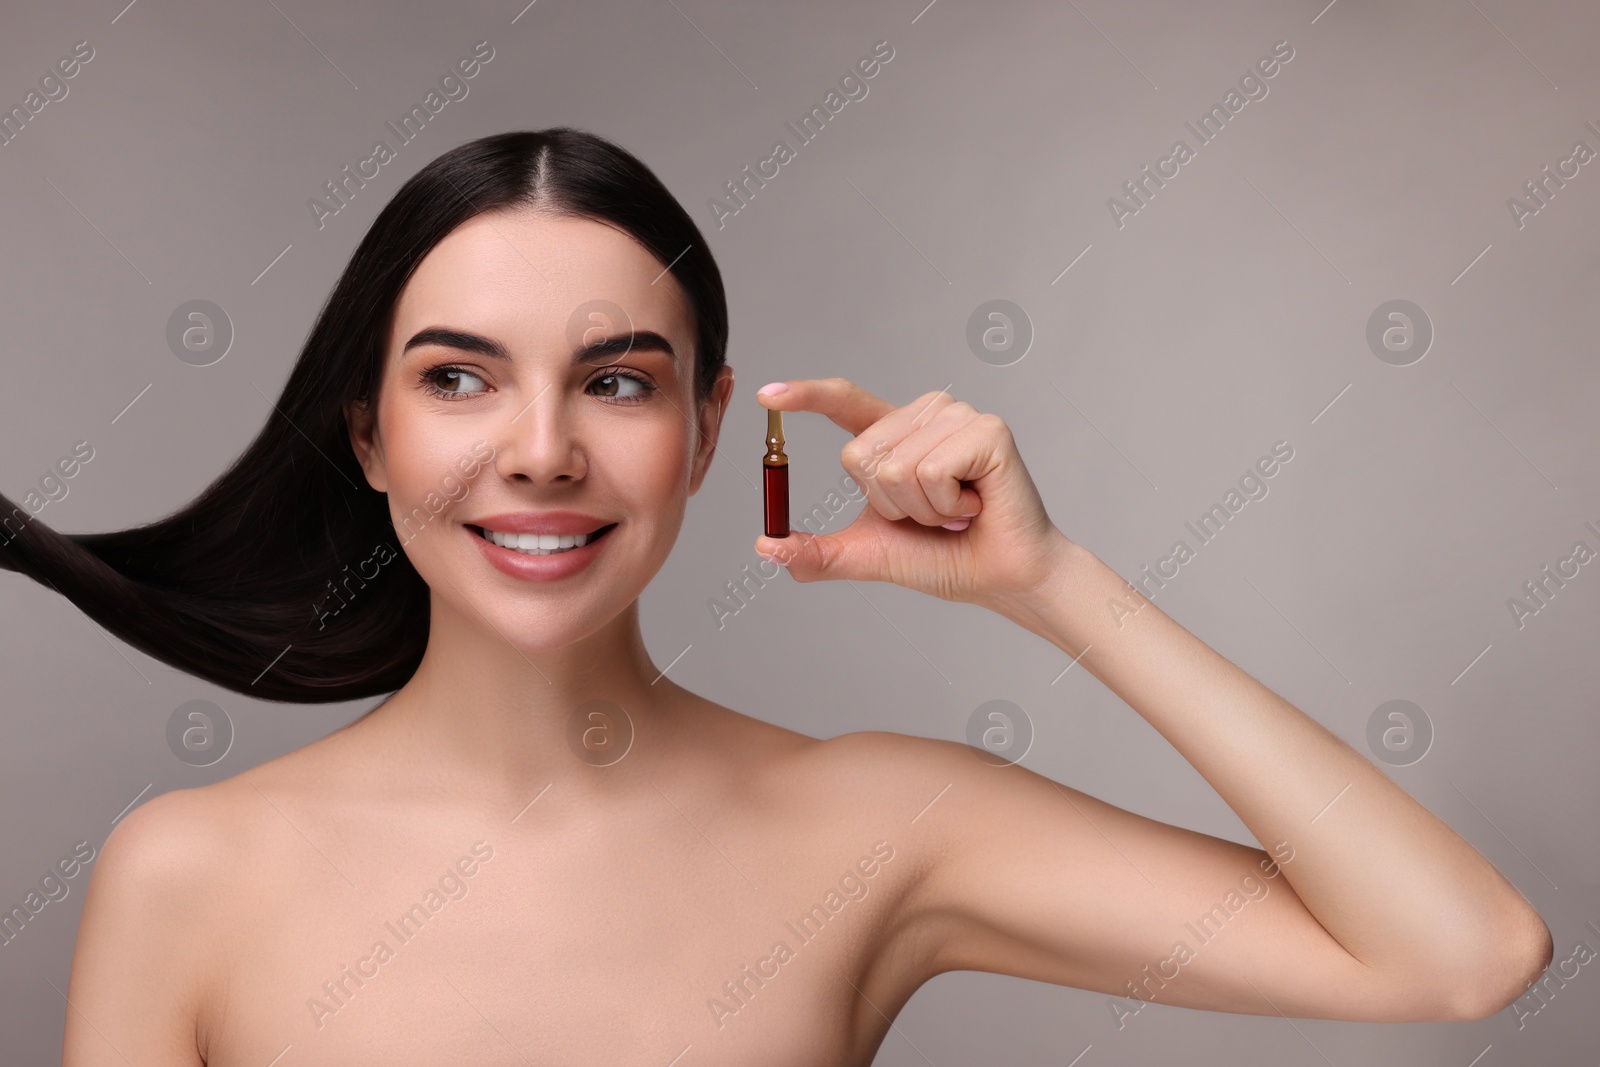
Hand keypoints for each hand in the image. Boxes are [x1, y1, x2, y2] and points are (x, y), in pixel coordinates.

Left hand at [753, 378, 1074, 616]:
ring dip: (923, 509)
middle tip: (933, 514)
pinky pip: (931, 471)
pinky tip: (975, 506)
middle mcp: (925, 414)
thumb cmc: (942, 558)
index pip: (844, 402)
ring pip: (895, 467)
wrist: (999, 579)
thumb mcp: (867, 554)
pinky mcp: (987, 429)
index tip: (766, 395)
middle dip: (890, 505)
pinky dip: (947, 505)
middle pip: (860, 455)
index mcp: (894, 433)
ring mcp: (957, 417)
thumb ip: (816, 551)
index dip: (806, 396)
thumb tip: (765, 545)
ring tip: (956, 511)